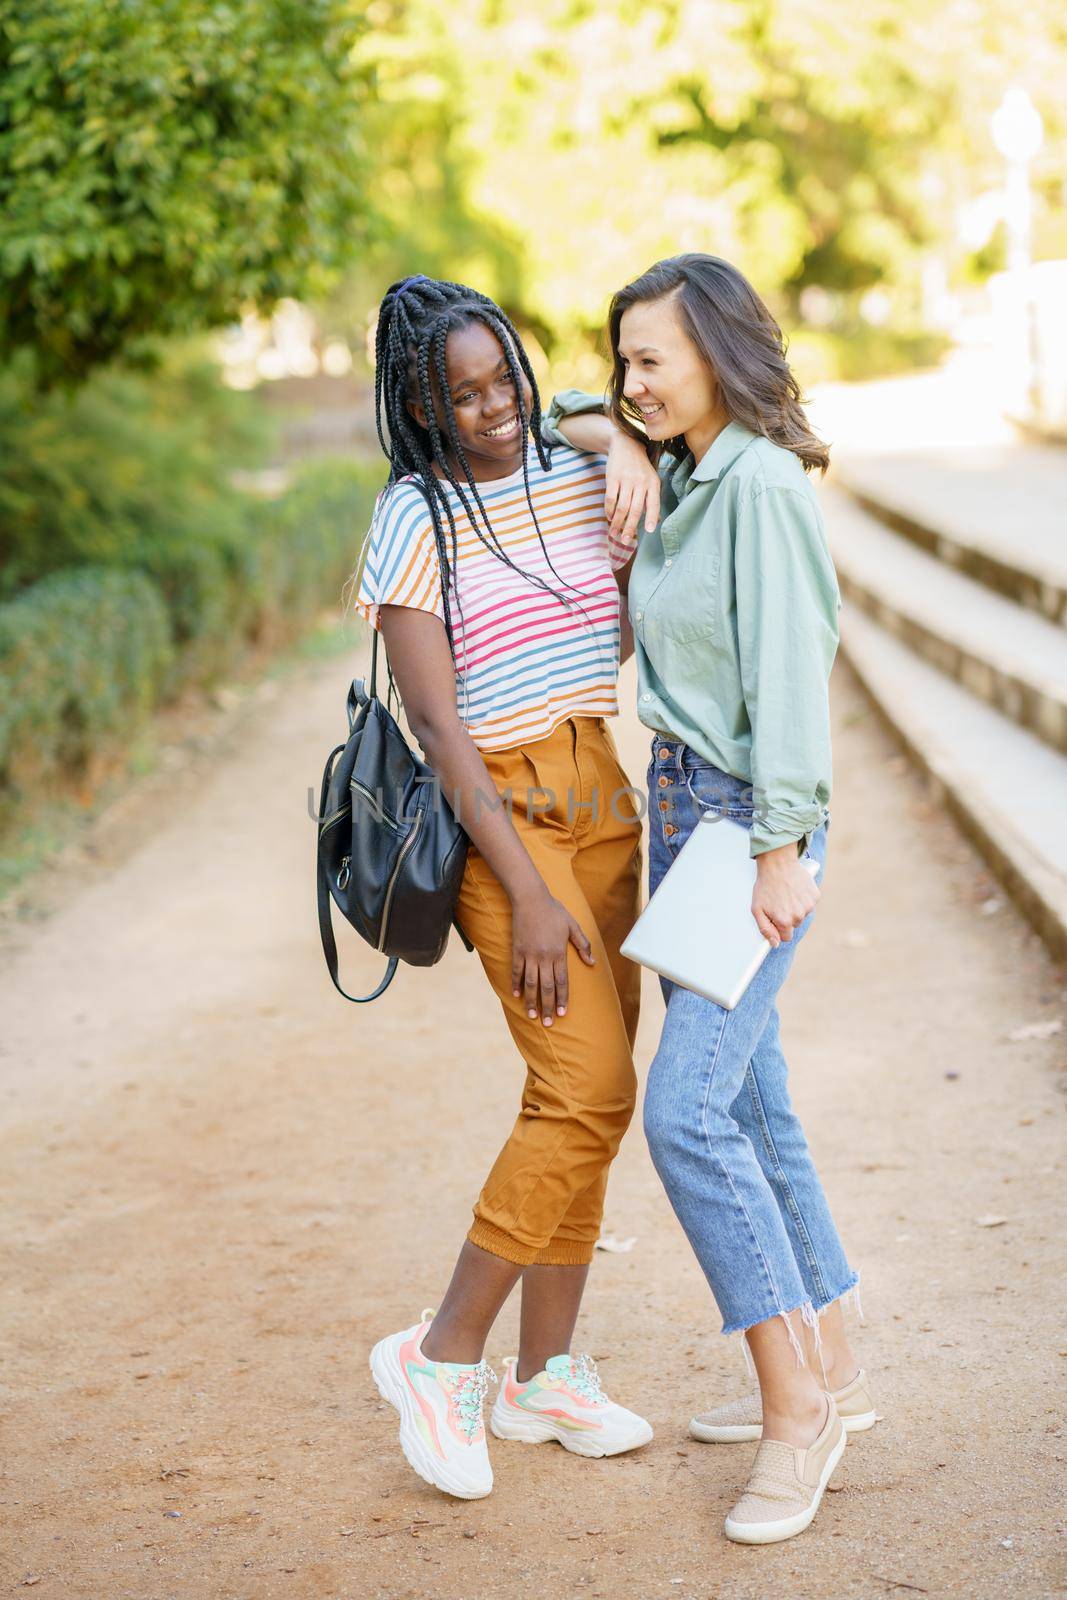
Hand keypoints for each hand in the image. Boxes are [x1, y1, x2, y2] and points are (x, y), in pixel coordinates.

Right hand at [510, 889, 594, 1024]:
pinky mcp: (517, 950)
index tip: (562, 1013)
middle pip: (546, 987)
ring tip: (532, 1015)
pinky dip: (516, 984)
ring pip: (531, 983)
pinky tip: (517, 996)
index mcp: (559, 952)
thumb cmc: (554, 911)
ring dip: (532, 1000)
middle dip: (548, 1006)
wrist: (530, 898)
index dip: (562, 998)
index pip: (562, 981)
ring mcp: (529, 954)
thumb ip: (583, 944)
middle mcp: (544, 956)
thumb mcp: (573, 925)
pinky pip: (516, 971)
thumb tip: (592, 962)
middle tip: (548, 1023)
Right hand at [606, 433, 659, 546]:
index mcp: (653, 483)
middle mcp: (641, 481)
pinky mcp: (613, 477)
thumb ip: (652, 499)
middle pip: (635, 509)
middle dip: (630, 527)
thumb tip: (656, 521)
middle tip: (625, 540)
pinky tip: (609, 517)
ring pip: (622, 506)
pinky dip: (609, 510)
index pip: (653, 504)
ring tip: (614, 533)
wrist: (625, 444)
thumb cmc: (640, 467)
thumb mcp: (650, 479)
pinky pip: (610, 498)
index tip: (649, 531)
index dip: (651, 518)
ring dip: (617, 522)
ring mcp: (626, 479)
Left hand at [751, 847, 819, 946]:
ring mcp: (809, 905)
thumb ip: (765, 929)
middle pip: (794, 924)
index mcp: (784, 921)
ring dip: (796, 906)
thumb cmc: (766, 885)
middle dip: (787, 916)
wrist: (778, 864)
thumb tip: (774, 944)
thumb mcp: (757, 909)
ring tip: (786, 893)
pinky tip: (795, 889)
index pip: (786, 937)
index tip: (776, 918)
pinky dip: (804, 897)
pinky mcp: (815, 896)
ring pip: (803, 914)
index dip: (779, 928)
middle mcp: (799, 915)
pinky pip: (810, 903)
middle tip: (779, 901)